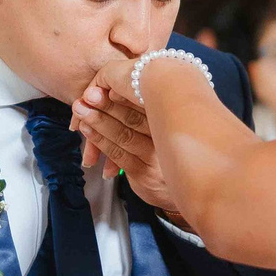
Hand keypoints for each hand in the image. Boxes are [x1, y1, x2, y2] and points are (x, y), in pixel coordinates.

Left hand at [74, 60, 187, 223]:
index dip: (124, 94)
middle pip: (133, 118)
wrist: (195, 192)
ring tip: (80, 108)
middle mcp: (169, 139)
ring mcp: (156, 158)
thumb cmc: (176, 154)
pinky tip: (87, 129)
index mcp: (176, 122)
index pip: (147, 105)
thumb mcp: (174, 129)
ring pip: (123, 135)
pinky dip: (100, 140)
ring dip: (98, 120)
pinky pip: (118, 153)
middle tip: (88, 94)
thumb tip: (123, 90)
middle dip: (106, 104)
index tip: (106, 83)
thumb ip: (155, 112)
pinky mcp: (144, 174)